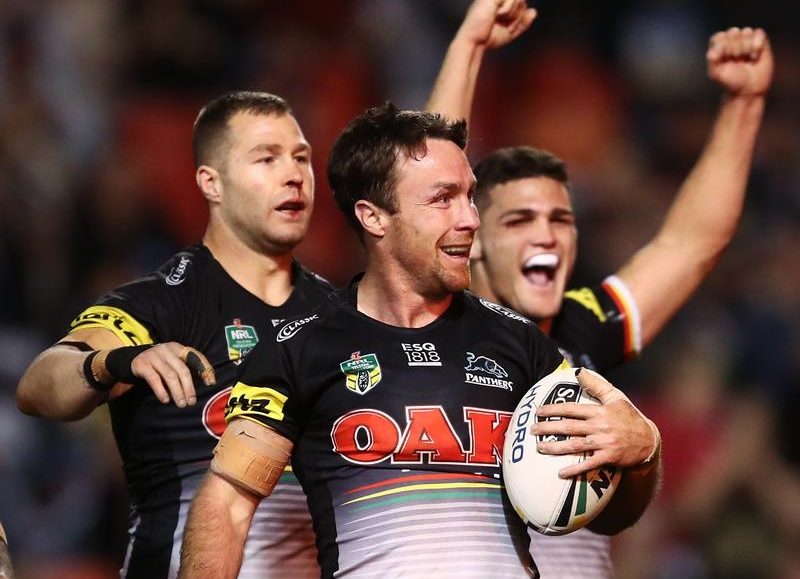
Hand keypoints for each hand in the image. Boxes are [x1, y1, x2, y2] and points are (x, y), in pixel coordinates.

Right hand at [130, 343, 215, 406]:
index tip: (211, 383)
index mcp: (177, 347)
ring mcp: (153, 356)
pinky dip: (161, 391)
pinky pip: (154, 379)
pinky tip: (165, 400)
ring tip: (181, 404)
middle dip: (189, 387)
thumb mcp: (172, 362)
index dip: (204, 369)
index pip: (195, 356)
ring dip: (177, 392)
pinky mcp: (142, 364)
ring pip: (170, 375)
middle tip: (192, 401)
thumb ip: (185, 369)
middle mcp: (166, 349)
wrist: (131, 360)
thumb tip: (207, 382)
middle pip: (182, 369)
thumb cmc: (158, 364)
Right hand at [458, 0, 536, 49]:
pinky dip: (508, 9)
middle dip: (517, 16)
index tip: (509, 28)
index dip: (520, 17)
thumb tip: (534, 11)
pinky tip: (496, 14)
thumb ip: (523, 22)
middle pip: (522, 1)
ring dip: (513, 13)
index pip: (521, 4)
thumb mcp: (510, 31)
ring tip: (499, 19)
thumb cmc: (489, 38)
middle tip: (505, 25)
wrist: (476, 41)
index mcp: (501, 4)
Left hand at [531, 368, 658, 477]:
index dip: (553, 409)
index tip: (538, 411)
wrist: (648, 440)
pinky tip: (560, 473)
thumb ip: (596, 384)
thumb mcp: (615, 397)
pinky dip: (574, 469)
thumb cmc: (629, 417)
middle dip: (548, 428)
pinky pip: (588, 464)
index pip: (571, 409)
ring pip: (574, 445)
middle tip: (532, 430)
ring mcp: (603, 443)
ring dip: (555, 447)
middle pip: (568, 427)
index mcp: (598, 411)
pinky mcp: (608, 457)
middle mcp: (599, 426)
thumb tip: (578, 371)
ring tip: (540, 448)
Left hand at [707, 27, 773, 97]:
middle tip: (736, 61)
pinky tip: (754, 56)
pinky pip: (759, 32)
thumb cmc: (730, 82)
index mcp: (719, 45)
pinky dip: (757, 44)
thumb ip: (712, 59)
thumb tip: (719, 45)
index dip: (723, 49)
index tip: (725, 61)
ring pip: (746, 31)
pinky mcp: (761, 41)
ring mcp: (747, 39)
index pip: (719, 37)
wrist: (749, 90)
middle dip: (735, 49)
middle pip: (733, 32)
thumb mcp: (716, 73)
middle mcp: (733, 39)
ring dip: (746, 48)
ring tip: (746, 59)